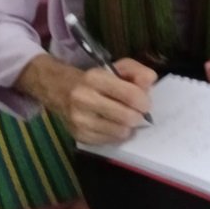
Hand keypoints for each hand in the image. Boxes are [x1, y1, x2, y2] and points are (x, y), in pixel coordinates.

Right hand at [16, 55, 156, 144]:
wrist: (59, 89)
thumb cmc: (93, 78)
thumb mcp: (115, 67)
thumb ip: (136, 71)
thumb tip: (151, 82)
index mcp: (95, 78)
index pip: (130, 95)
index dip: (144, 101)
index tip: (145, 102)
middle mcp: (84, 99)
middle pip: (127, 117)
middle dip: (138, 115)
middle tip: (137, 111)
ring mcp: (80, 121)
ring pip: (120, 132)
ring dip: (128, 126)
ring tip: (124, 117)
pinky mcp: (79, 136)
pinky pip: (110, 141)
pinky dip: (117, 134)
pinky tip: (112, 124)